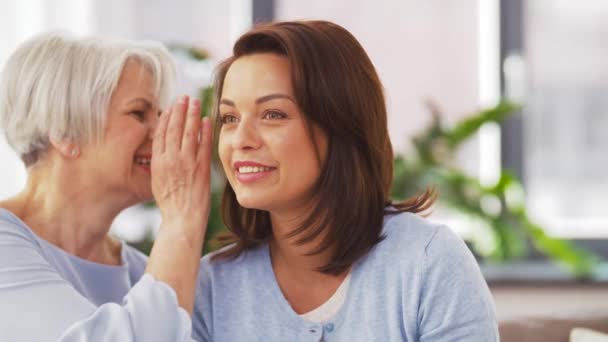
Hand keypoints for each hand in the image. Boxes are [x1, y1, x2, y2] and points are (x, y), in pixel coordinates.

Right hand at [151, 95, 211, 234]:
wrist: (182, 219)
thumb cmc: (170, 204)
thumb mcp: (157, 182)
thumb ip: (160, 164)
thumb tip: (163, 152)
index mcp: (157, 163)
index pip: (161, 134)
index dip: (166, 119)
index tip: (170, 108)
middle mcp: (170, 160)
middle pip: (174, 129)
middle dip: (179, 110)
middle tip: (184, 98)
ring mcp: (186, 163)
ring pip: (189, 132)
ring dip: (192, 115)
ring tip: (195, 102)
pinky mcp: (201, 168)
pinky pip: (203, 145)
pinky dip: (205, 131)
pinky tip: (206, 120)